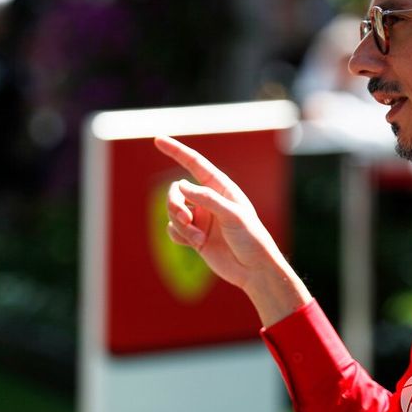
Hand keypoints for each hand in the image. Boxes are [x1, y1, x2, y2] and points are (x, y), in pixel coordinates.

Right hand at [154, 135, 310, 325]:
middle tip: (184, 217)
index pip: (195, 164)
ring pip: (172, 210)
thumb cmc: (251, 239)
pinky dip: (178, 235)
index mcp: (221, 188)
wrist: (254, 271)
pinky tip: (194, 243)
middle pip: (176, 190)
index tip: (158, 140)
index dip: (176, 151)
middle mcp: (208, 200)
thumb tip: (180, 185)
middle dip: (173, 202)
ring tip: (195, 236)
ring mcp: (200, 218)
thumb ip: (207, 199)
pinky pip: (173, 229)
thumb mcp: (233, 215)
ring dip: (179, 223)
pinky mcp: (194, 236)